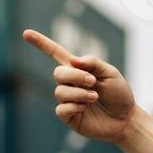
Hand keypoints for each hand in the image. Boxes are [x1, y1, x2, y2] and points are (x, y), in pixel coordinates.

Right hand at [20, 28, 135, 136]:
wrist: (126, 119)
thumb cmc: (119, 94)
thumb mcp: (110, 73)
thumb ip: (93, 63)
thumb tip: (74, 61)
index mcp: (78, 70)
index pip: (55, 54)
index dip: (41, 43)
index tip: (26, 33)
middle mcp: (70, 84)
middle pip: (58, 74)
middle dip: (75, 76)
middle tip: (93, 82)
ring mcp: (68, 100)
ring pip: (60, 92)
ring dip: (79, 93)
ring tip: (94, 97)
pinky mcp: (69, 117)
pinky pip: (61, 109)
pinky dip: (74, 106)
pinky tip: (85, 108)